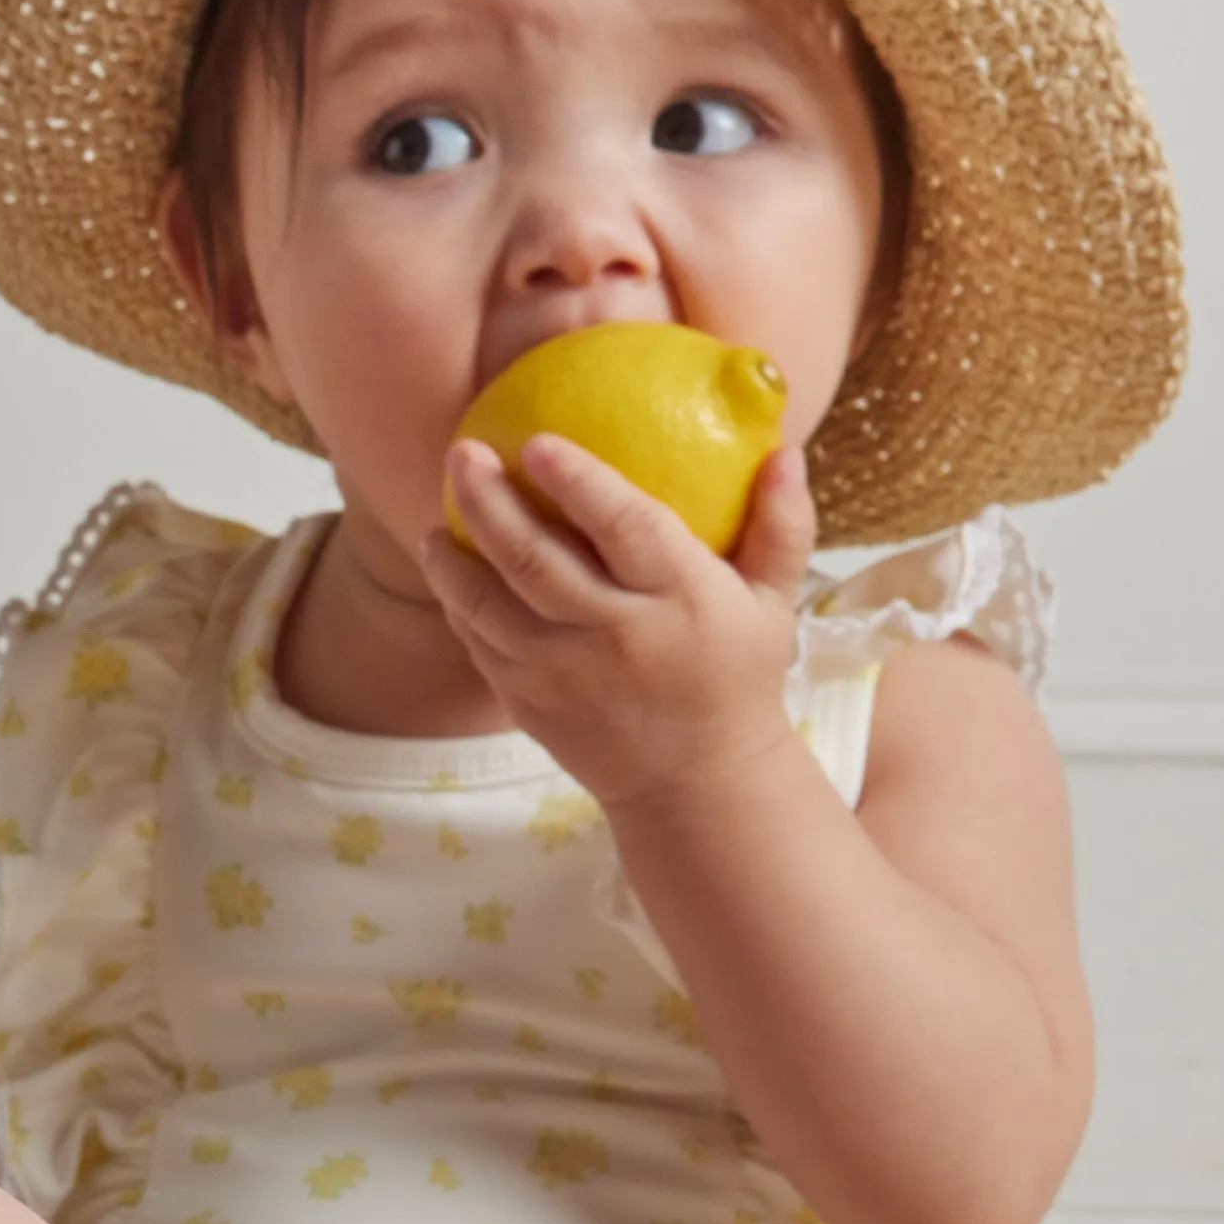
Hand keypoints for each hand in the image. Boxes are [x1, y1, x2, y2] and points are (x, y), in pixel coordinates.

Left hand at [421, 432, 811, 809]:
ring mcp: (562, 674)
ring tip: (437, 515)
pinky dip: (457, 601)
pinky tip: (449, 565)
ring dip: (453, 556)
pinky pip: (479, 642)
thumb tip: (785, 451)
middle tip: (463, 453)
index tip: (538, 441)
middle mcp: (615, 636)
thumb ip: (782, 528)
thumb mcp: (774, 605)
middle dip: (489, 502)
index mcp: (681, 599)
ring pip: (488, 604)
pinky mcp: (527, 702)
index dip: (578, 482)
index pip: (624, 527)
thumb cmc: (736, 677)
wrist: (696, 783)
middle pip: (536, 560)